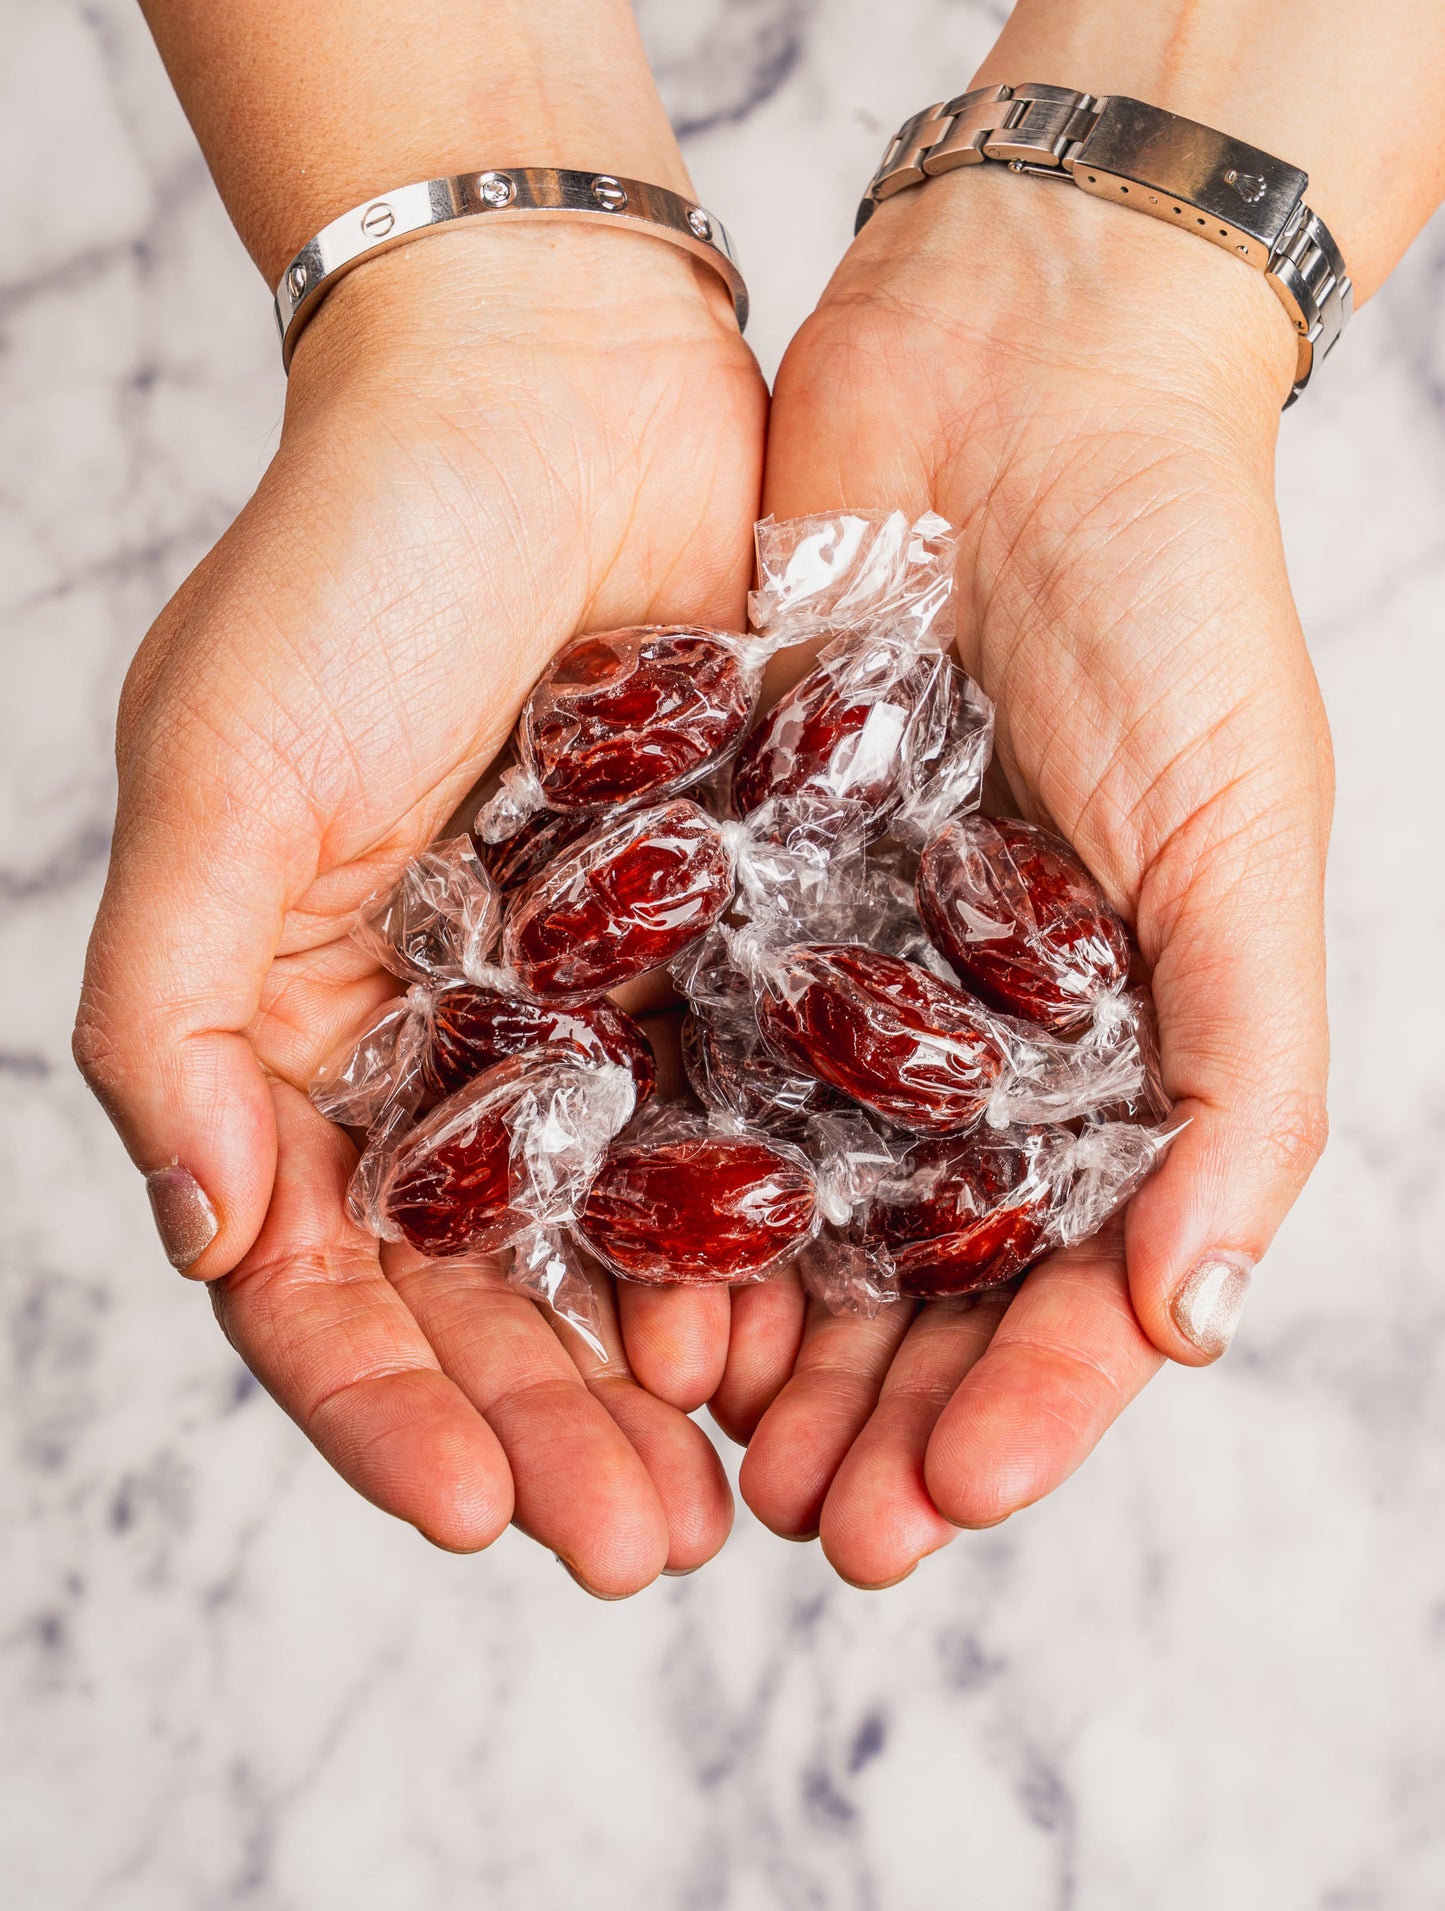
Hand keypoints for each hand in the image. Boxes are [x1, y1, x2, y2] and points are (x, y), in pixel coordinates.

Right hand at [74, 229, 765, 1591]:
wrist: (549, 386)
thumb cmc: (356, 564)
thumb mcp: (222, 781)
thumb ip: (177, 1015)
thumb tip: (208, 1236)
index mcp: (293, 1027)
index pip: (316, 1270)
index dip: (380, 1404)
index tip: (470, 1517)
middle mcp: (431, 1040)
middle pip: (476, 1292)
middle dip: (543, 1430)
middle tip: (635, 1551)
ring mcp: (576, 1004)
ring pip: (611, 1240)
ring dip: (652, 1374)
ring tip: (722, 1493)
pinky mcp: (705, 944)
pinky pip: (726, 1120)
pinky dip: (751, 1231)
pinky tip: (795, 1322)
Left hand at [715, 169, 1331, 1583]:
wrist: (1013, 375)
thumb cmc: (1170, 597)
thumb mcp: (1244, 839)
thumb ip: (1239, 1082)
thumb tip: (1196, 1320)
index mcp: (1108, 1050)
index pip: (1070, 1279)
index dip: (1019, 1404)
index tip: (937, 1497)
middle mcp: (966, 1036)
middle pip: (915, 1277)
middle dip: (866, 1405)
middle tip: (801, 1517)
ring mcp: (837, 970)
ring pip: (786, 1200)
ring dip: (750, 1322)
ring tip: (698, 1420)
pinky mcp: (718, 887)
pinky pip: (678, 1053)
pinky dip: (649, 1162)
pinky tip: (607, 1255)